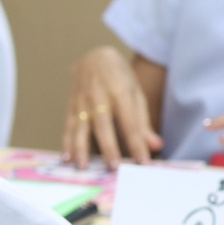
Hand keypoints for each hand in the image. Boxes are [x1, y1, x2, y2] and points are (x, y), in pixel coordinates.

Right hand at [63, 47, 161, 167]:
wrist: (94, 57)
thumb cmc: (119, 79)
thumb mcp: (135, 94)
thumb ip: (143, 122)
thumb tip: (156, 146)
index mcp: (120, 92)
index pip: (130, 122)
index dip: (137, 143)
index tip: (143, 163)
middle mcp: (99, 96)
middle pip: (103, 125)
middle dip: (108, 146)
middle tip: (113, 167)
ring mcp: (82, 101)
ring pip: (81, 127)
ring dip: (81, 148)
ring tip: (83, 166)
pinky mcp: (70, 106)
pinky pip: (68, 126)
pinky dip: (66, 143)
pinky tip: (67, 158)